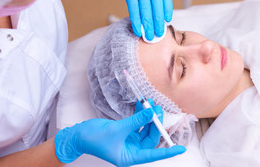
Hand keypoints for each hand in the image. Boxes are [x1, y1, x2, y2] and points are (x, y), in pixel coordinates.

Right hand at [54, 101, 185, 165]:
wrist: (78, 135)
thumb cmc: (94, 139)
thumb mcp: (118, 130)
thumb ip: (136, 121)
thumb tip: (152, 112)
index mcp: (130, 156)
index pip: (154, 154)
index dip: (168, 152)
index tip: (181, 149)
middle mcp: (132, 149)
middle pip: (150, 137)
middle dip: (155, 123)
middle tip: (158, 109)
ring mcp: (129, 140)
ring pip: (145, 128)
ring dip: (148, 116)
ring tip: (151, 103)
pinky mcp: (125, 131)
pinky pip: (137, 123)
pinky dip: (140, 114)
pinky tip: (142, 104)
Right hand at [114, 0, 172, 39]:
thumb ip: (160, 0)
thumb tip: (162, 21)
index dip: (167, 9)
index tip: (167, 21)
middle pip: (156, 4)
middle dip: (158, 21)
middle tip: (159, 34)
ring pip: (145, 8)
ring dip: (147, 24)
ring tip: (149, 35)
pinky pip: (133, 9)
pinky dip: (136, 21)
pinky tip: (138, 30)